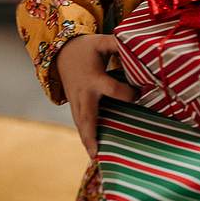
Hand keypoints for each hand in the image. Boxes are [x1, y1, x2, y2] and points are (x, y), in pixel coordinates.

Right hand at [56, 34, 135, 157]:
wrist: (60, 53)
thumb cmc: (85, 48)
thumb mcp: (100, 42)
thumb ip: (117, 44)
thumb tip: (136, 45)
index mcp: (93, 79)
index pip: (112, 90)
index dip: (127, 93)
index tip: (139, 94)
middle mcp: (84, 94)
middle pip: (87, 116)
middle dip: (91, 134)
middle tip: (96, 153)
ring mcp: (77, 102)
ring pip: (81, 124)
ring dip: (87, 141)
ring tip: (95, 158)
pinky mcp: (75, 107)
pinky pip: (80, 124)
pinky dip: (85, 137)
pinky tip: (93, 153)